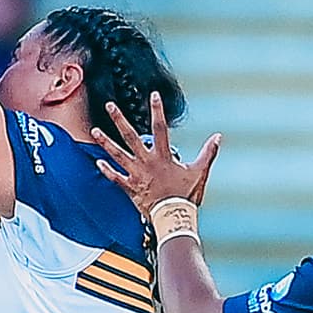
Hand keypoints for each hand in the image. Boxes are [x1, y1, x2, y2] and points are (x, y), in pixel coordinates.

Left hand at [89, 92, 221, 213]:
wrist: (173, 217)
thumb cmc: (187, 195)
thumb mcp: (200, 172)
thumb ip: (208, 152)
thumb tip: (218, 136)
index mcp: (163, 156)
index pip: (160, 128)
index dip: (157, 110)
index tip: (153, 95)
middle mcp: (146, 162)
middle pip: (130, 136)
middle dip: (119, 119)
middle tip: (109, 106)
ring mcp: (136, 174)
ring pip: (117, 155)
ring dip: (105, 142)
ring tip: (94, 131)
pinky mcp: (130, 188)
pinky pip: (115, 178)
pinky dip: (107, 170)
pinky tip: (98, 161)